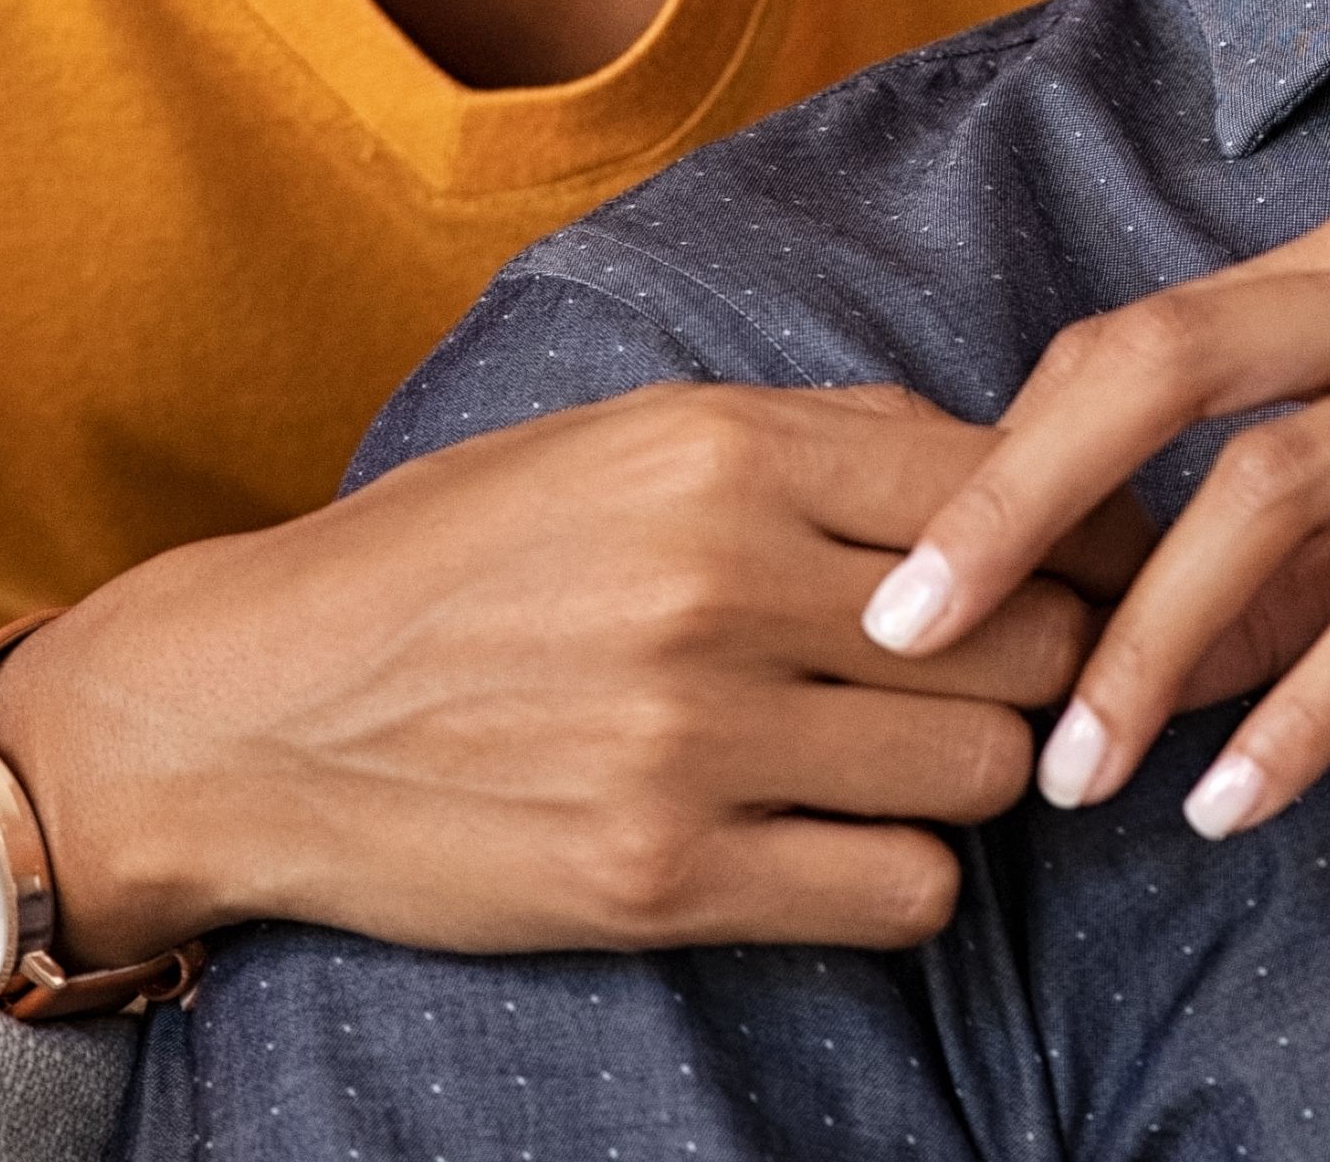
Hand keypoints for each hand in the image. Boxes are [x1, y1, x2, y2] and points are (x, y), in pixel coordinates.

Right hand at [0, 382, 1114, 957]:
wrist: (247, 713)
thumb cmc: (446, 560)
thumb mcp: (615, 438)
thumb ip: (808, 442)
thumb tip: (1000, 458)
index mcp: (715, 447)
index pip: (1001, 486)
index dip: (1073, 536)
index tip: (1082, 570)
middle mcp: (718, 581)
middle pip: (1027, 637)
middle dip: (1037, 662)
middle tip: (992, 680)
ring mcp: (692, 739)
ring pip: (987, 770)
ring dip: (970, 774)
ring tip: (898, 760)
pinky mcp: (662, 879)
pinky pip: (905, 890)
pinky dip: (901, 875)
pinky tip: (838, 843)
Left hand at [856, 197, 1329, 842]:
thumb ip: (1279, 553)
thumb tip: (1113, 655)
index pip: (1135, 338)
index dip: (1010, 457)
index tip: (911, 579)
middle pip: (1163, 364)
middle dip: (1014, 501)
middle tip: (905, 632)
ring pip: (1271, 492)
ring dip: (1151, 644)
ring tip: (1078, 771)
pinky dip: (1305, 710)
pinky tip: (1239, 800)